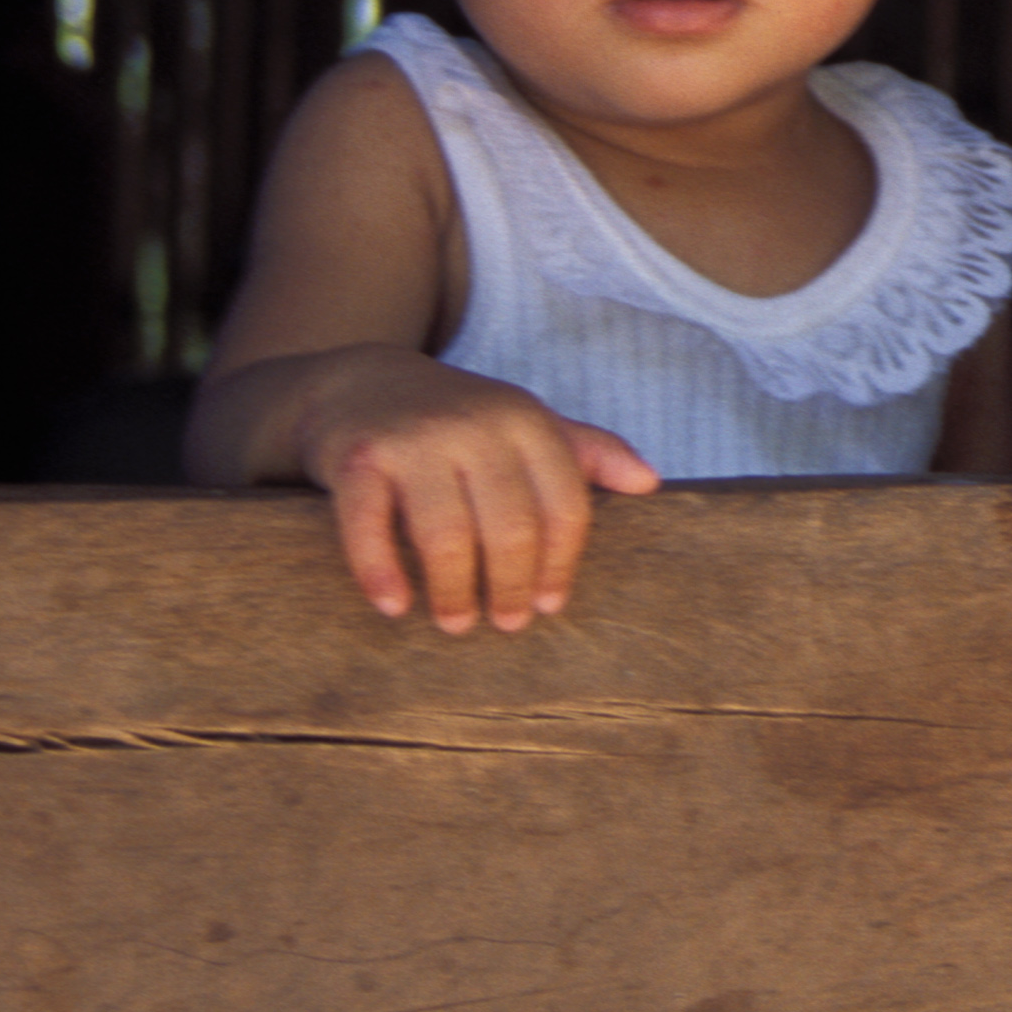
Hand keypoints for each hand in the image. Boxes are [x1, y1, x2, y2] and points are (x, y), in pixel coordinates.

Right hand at [282, 345, 661, 630]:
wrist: (363, 386)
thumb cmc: (461, 421)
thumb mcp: (527, 425)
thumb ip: (588, 452)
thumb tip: (652, 483)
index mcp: (527, 422)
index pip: (564, 506)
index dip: (561, 564)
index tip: (551, 605)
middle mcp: (476, 425)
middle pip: (511, 527)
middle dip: (512, 587)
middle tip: (508, 625)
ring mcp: (415, 440)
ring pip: (446, 534)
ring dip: (453, 591)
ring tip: (457, 623)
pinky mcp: (360, 458)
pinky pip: (369, 527)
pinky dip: (381, 573)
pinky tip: (393, 606)